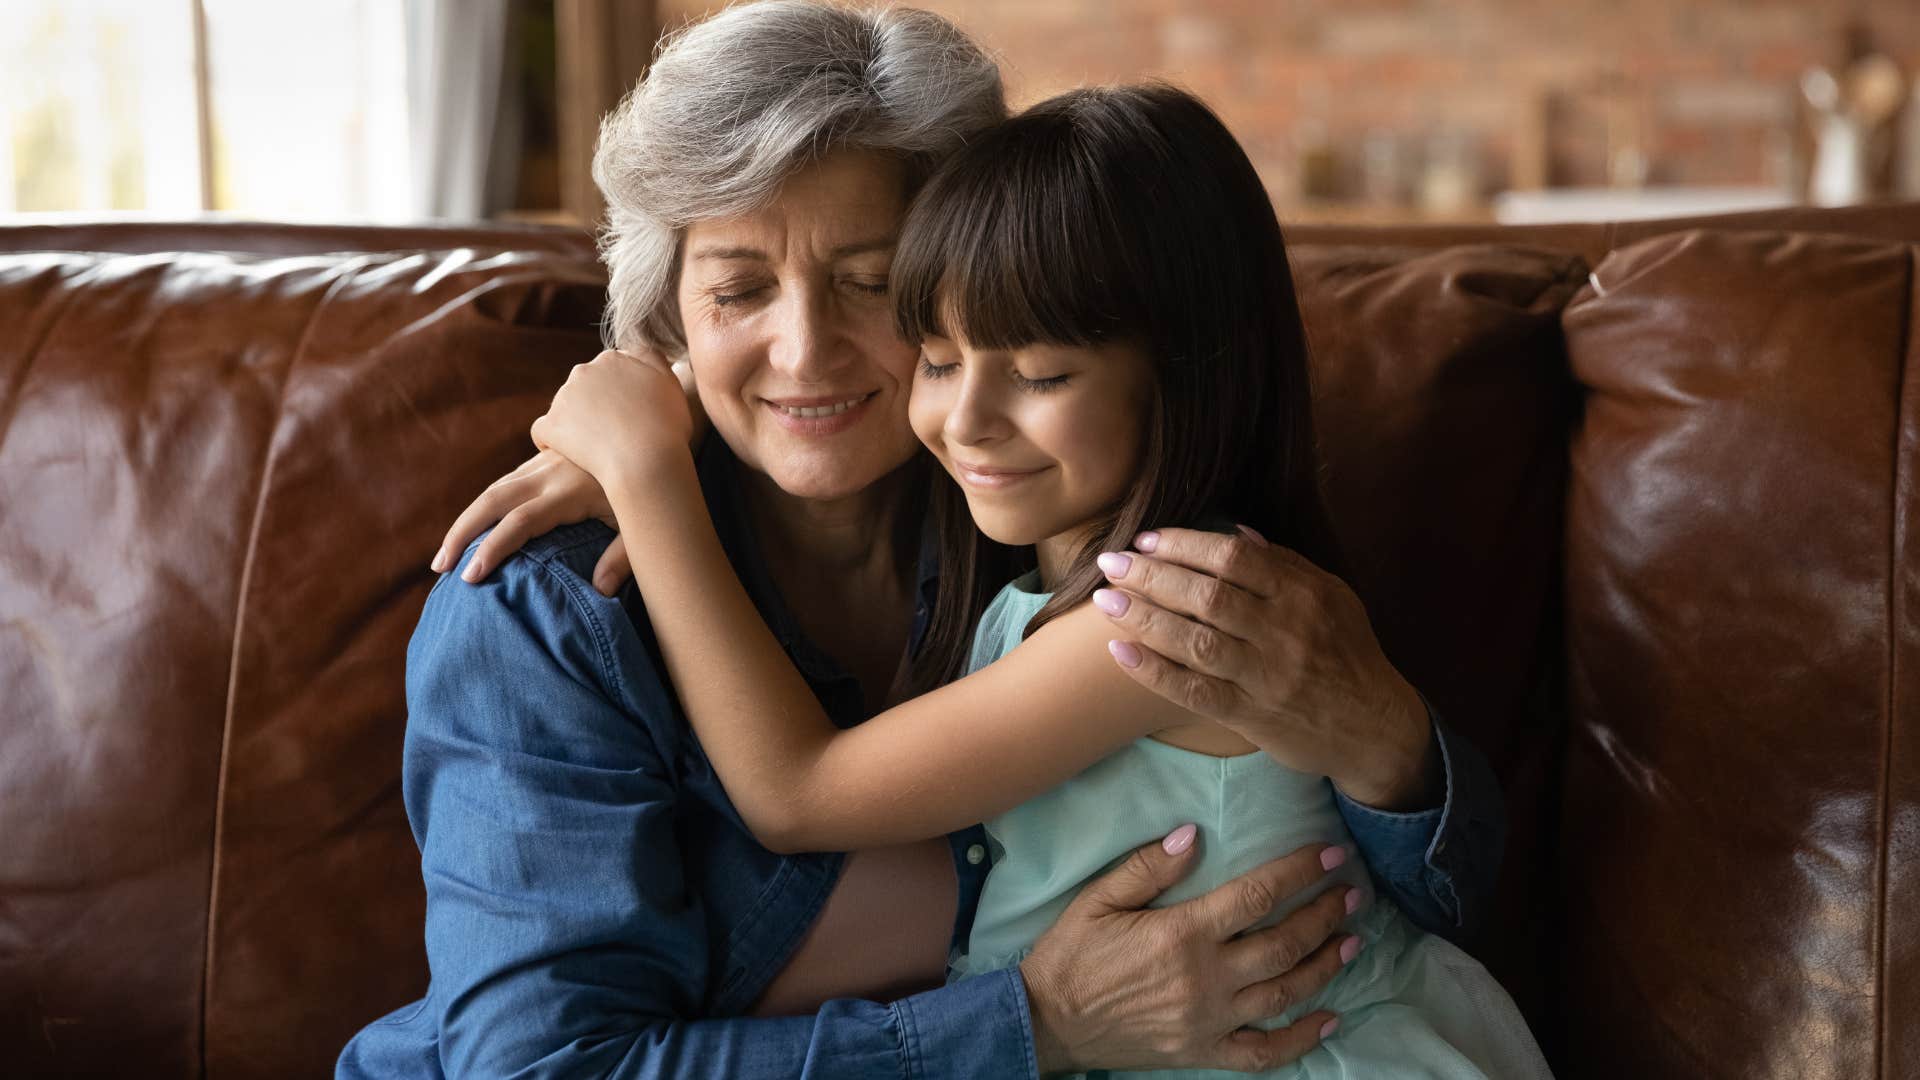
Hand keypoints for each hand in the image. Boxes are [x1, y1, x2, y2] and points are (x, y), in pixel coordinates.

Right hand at [428, 448, 633, 593]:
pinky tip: (476, 526)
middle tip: (440, 567)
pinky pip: (507, 480)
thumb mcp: (643, 524)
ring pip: (494, 488)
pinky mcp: (546, 457)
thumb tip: (599, 592)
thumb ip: (623, 559)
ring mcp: (545, 462)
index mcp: (570, 492)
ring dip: (467, 519)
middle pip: (492, 501)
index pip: (520, 523)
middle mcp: (550, 473)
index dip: (493, 550)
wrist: (653, 434)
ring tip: (446, 553)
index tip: (470, 578)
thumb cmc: (654, 487)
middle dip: (462, 533)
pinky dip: (486, 504)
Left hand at [528, 349, 691, 486]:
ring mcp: (563, 398)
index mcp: (613, 359)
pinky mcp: (549, 425)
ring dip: (576, 424)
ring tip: (597, 448)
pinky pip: (543, 432)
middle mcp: (584, 371)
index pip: (609, 371)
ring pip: (565, 409)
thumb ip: (652, 360)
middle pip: (585, 387)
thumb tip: (634, 349)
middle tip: (615, 432)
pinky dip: (552, 442)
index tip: (630, 414)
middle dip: (594, 405)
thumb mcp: (670, 383)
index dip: (619, 393)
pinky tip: (568, 456)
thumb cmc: (666, 427)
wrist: (646, 461)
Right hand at [1019, 827, 1357, 1073]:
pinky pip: (1263, 1052)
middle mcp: (1205, 979)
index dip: (1298, 874)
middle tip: (1351, 896)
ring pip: (1284, 993)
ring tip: (1352, 942)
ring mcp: (1209, 1020)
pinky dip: (1301, 1038)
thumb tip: (1194, 834)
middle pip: (1283, 945)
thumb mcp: (1098, 899)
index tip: (1330, 856)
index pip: (1256, 897)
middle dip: (1324, 917)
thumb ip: (1148, 866)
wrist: (1047, 1021)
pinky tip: (1329, 1019)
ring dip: (1324, 966)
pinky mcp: (1202, 1051)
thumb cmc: (1072, 954)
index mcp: (1182, 934)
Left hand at [1093, 526, 1439, 811]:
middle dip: (1152, 575)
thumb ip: (1285, 564)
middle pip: (1207, 596)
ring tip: (1106, 601)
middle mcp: (1285, 633)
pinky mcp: (1252, 715)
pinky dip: (1154, 671)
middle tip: (1111, 562)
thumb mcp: (1332, 597)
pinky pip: (1194, 692)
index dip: (1185, 545)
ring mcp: (1267, 677)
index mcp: (1303, 595)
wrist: (1375, 728)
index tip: (1147, 539)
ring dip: (1145, 618)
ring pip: (1196, 642)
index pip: (1233, 559)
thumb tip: (1234, 532)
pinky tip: (1120, 652)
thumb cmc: (1347, 654)